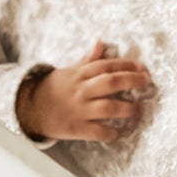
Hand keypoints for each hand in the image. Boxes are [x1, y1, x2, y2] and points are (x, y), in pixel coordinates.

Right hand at [20, 41, 153, 142]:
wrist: (30, 109)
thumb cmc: (54, 88)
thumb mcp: (69, 71)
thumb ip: (87, 60)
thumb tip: (100, 43)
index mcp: (80, 75)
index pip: (106, 66)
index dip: (126, 65)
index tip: (142, 67)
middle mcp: (81, 91)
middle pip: (110, 83)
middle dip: (131, 81)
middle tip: (147, 82)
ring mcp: (79, 110)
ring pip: (107, 108)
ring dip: (126, 109)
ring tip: (139, 109)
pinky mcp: (76, 128)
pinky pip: (97, 131)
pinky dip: (109, 133)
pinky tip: (119, 133)